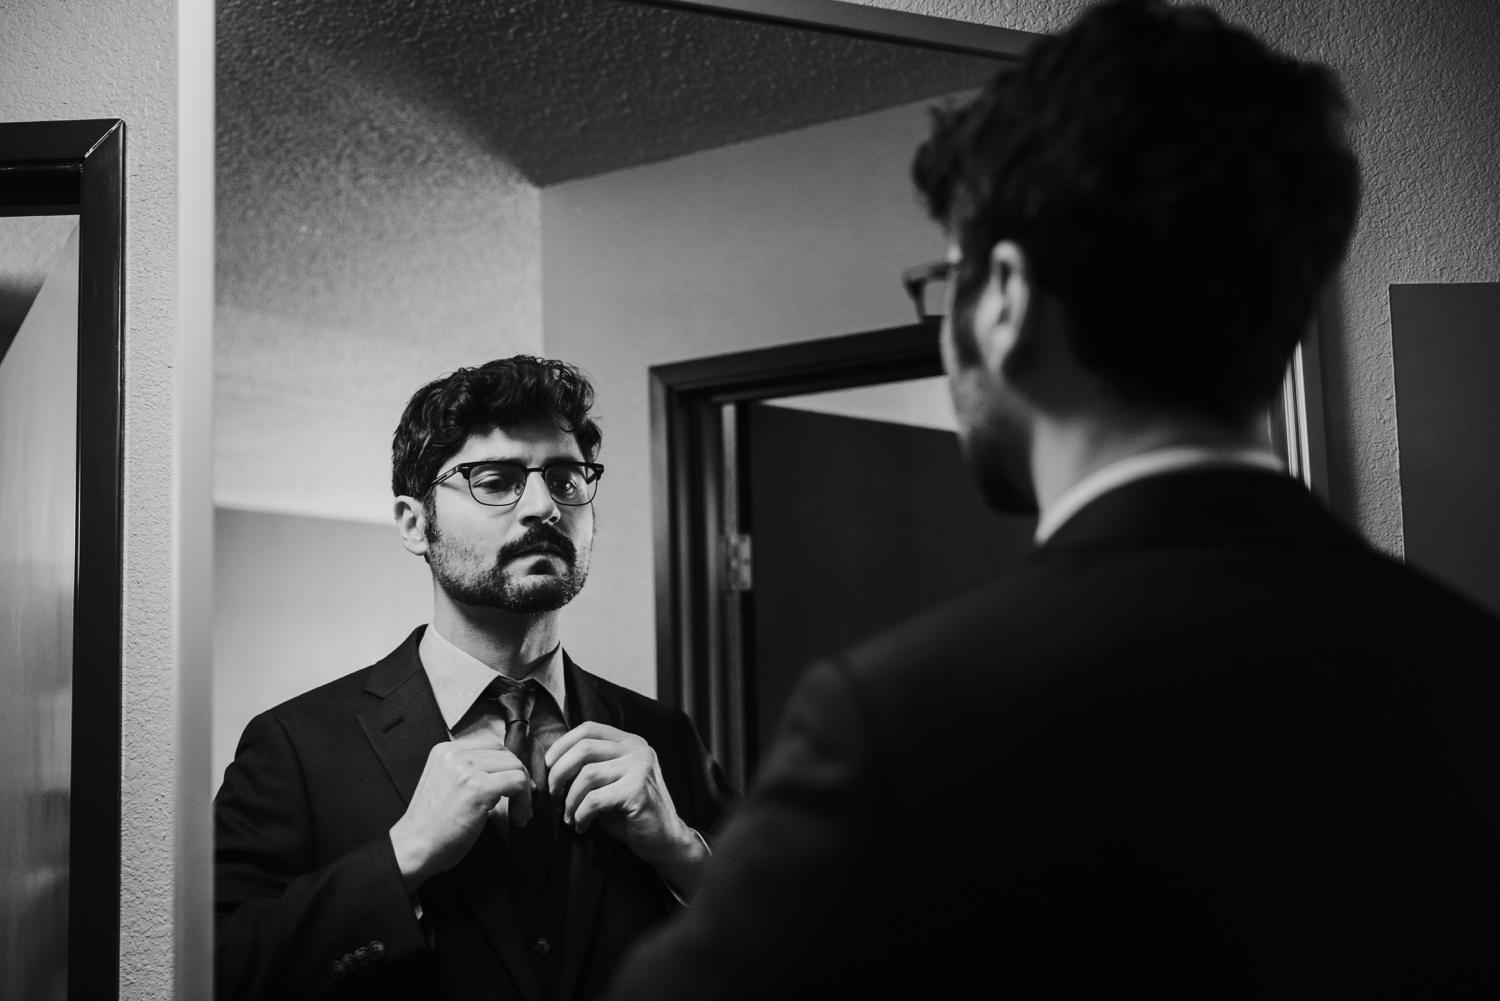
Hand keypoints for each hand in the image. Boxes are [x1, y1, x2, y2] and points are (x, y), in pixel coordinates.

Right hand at [389, 741, 532, 891]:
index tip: (514, 789)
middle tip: (520, 804)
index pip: (491, 747)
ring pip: (516, 767)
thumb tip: (508, 770)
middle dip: (519, 778)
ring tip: (518, 814)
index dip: (507, 768)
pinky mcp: (478, 787)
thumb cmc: (432, 827)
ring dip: (523, 793)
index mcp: (445, 750)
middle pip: (506, 755)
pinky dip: (524, 801)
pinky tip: (518, 818)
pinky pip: (518, 782)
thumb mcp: (445, 784)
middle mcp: (455, 754)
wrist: (414, 848)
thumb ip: (469, 772)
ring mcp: (466, 769)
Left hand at [545, 722, 697, 863]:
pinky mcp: (638, 791)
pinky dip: (581, 815)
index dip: (562, 745)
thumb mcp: (610, 782)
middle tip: (553, 795)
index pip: (588, 729)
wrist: (664, 840)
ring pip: (587, 775)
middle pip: (584, 748)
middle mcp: (637, 750)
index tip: (548, 766)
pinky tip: (582, 826)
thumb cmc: (630, 813)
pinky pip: (595, 800)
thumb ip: (590, 767)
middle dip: (559, 772)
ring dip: (570, 800)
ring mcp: (640, 768)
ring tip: (570, 816)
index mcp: (630, 743)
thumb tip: (552, 765)